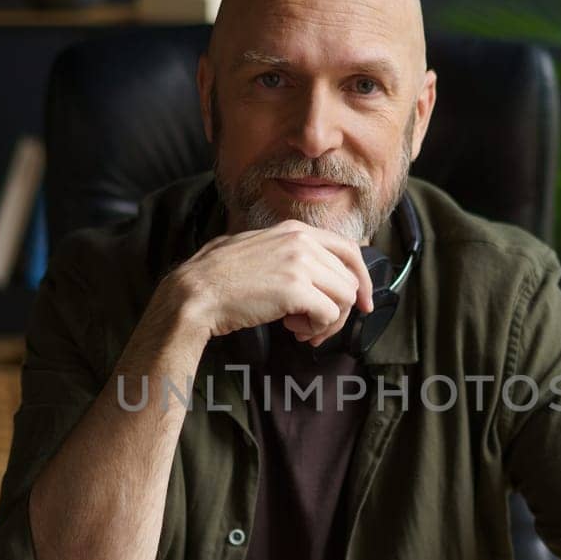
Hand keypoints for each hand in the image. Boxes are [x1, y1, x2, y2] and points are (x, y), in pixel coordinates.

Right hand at [167, 219, 372, 347]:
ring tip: (299, 329)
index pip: (350, 250)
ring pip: (344, 299)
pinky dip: (316, 329)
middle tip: (314, 327)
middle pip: (349, 281)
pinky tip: (292, 329)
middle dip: (339, 311)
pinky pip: (329, 315)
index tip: (364, 302)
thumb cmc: (220, 278)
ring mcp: (300, 263)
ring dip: (326, 322)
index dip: (362, 279)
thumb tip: (320, 275)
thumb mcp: (259, 250)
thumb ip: (289, 254)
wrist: (196, 292)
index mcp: (295, 230)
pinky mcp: (296, 289)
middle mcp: (302, 241)